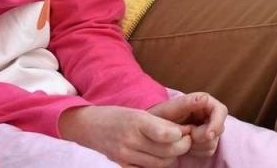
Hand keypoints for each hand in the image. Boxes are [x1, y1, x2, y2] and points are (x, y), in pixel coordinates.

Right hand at [59, 104, 190, 166]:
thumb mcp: (139, 113)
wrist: (90, 126)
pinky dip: (157, 165)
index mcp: (137, 121)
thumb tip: (184, 132)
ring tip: (173, 148)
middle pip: (167, 151)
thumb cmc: (119, 116)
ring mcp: (126, 156)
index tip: (186, 130)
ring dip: (172, 158)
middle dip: (183, 146)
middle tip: (186, 140)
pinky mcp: (123, 166)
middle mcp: (131, 140)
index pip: (166, 134)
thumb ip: (161, 123)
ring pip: (161, 164)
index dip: (181, 134)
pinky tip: (158, 156)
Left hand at [151, 92, 227, 157]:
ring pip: (213, 142)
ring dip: (198, 145)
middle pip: (218, 129)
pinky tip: (186, 146)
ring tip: (183, 140)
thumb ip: (186, 103)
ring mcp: (208, 128)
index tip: (207, 135)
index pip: (220, 111)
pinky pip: (208, 151)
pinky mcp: (204, 141)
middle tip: (187, 137)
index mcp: (203, 102)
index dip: (217, 123)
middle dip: (203, 137)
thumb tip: (205, 98)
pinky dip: (197, 151)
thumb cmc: (159, 117)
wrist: (151, 131)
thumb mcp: (170, 109)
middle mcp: (209, 114)